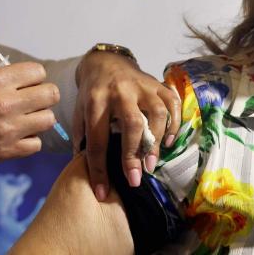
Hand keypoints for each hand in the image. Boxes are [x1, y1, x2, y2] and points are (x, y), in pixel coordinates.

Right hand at [0, 14, 59, 177]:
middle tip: (29, 98)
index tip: (22, 81)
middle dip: (42, 94)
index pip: (38, 71)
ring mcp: (8, 128)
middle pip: (51, 94)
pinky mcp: (7, 151)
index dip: (32, 75)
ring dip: (39, 117)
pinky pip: (37, 144)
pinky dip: (30, 140)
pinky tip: (17, 135)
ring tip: (26, 116)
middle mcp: (6, 103)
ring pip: (48, 119)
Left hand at [74, 51, 181, 200]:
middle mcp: (120, 92)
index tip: (102, 192)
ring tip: (151, 162)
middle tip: (135, 178)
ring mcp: (141, 86)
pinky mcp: (157, 83)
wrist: (105, 63)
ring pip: (156, 112)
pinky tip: (168, 141)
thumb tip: (86, 172)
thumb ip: (82, 139)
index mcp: (95, 101)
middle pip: (132, 123)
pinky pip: (172, 102)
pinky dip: (174, 122)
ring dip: (156, 140)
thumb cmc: (92, 94)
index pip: (97, 139)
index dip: (99, 169)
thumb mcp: (79, 112)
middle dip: (133, 154)